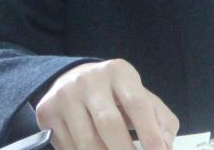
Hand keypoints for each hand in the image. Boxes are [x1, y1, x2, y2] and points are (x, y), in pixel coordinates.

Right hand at [35, 59, 179, 149]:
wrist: (72, 80)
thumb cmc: (115, 94)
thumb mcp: (140, 97)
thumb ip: (160, 120)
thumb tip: (166, 146)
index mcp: (118, 72)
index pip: (137, 104)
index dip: (150, 132)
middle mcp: (89, 80)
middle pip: (109, 124)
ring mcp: (65, 95)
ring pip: (86, 141)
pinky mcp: (47, 112)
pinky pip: (68, 148)